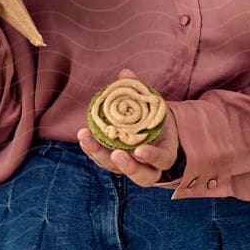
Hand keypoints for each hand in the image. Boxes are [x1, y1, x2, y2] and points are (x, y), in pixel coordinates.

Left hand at [76, 68, 180, 186]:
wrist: (151, 126)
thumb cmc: (155, 115)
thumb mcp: (153, 103)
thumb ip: (140, 89)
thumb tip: (125, 73)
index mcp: (165, 153)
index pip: (162, 160)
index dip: (152, 156)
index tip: (139, 150)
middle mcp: (150, 165)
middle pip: (142, 176)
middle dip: (127, 166)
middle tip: (116, 154)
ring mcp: (131, 166)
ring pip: (118, 170)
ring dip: (100, 155)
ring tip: (87, 139)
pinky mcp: (115, 162)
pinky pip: (103, 160)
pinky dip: (93, 149)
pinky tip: (84, 136)